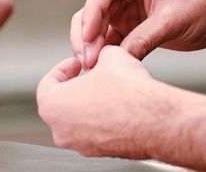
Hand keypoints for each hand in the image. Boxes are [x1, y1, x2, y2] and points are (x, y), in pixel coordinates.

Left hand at [37, 46, 176, 158]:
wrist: (157, 121)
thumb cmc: (130, 93)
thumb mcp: (111, 56)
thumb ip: (99, 55)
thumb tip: (103, 56)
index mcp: (54, 104)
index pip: (48, 82)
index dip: (64, 68)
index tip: (77, 64)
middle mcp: (62, 130)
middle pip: (62, 102)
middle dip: (77, 85)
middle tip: (92, 75)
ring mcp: (81, 144)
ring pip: (79, 118)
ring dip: (90, 102)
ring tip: (110, 88)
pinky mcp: (100, 151)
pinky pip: (96, 130)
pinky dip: (103, 118)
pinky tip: (121, 106)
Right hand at [71, 0, 205, 68]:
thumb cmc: (204, 3)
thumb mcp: (172, 20)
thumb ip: (143, 39)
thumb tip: (115, 60)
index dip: (91, 17)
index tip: (87, 40)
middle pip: (93, 10)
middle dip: (87, 36)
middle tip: (88, 61)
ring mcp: (123, 5)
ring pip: (95, 26)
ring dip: (92, 47)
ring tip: (92, 68)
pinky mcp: (127, 24)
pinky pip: (109, 39)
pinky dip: (104, 52)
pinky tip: (102, 67)